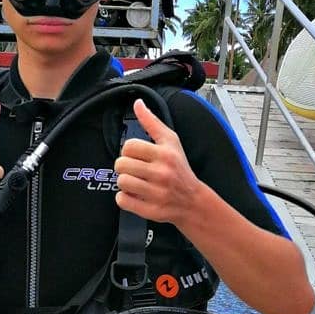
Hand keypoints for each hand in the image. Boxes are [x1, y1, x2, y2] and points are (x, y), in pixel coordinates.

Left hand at [114, 99, 200, 222]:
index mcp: (165, 154)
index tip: (136, 155)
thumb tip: (137, 103)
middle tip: (134, 170)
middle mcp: (162, 173)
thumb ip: (151, 122)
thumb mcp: (170, 141)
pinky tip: (135, 195)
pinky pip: (123, 201)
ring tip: (135, 182)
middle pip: (121, 164)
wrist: (193, 201)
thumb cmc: (180, 169)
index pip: (129, 146)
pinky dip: (125, 198)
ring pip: (121, 182)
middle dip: (124, 167)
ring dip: (125, 182)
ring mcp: (157, 193)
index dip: (128, 150)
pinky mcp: (151, 210)